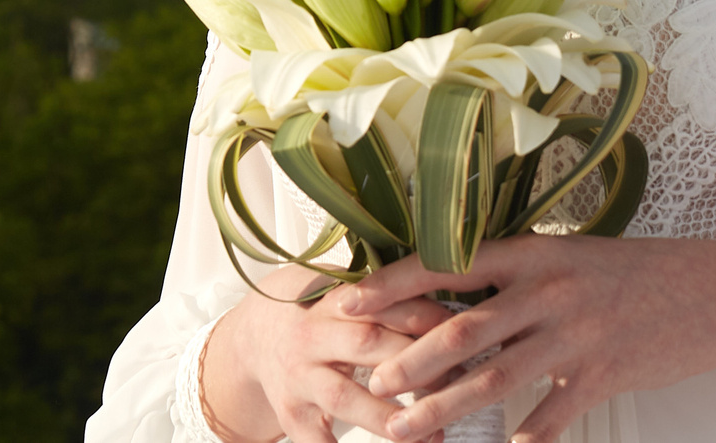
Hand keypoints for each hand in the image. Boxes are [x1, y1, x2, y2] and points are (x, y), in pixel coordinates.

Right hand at [200, 277, 456, 442]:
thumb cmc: (316, 311)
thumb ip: (386, 293)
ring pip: (345, 397)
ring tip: (432, 433)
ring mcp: (299, 378)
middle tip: (458, 382)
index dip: (424, 318)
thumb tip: (453, 288)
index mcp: (333, 298)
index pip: (383, 304)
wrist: (253, 337)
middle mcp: (312, 335)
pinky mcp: (291, 415)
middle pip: (367, 345)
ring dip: (388, 416)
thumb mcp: (342, 289)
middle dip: (415, 365)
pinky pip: (316, 442)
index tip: (462, 334)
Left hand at [339, 235, 715, 442]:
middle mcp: (547, 291)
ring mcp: (574, 335)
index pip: (448, 263)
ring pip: (495, 378)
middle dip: (410, 359)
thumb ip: (513, 275)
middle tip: (372, 381)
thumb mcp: (567, 257)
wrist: (709, 291)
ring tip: (406, 429)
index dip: (394, 283)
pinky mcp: (602, 374)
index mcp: (532, 253)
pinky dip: (519, 439)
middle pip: (462, 328)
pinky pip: (549, 417)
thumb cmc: (630, 273)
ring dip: (444, 407)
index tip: (351, 300)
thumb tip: (448, 290)